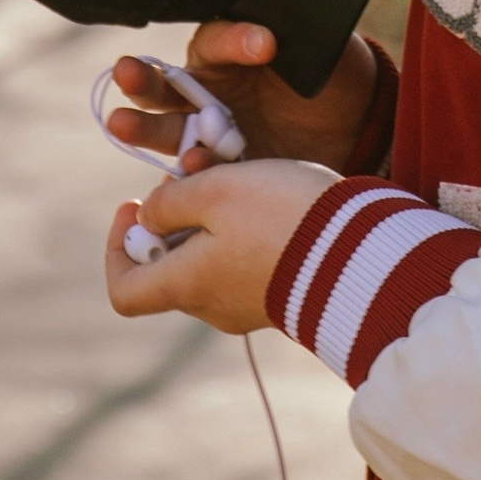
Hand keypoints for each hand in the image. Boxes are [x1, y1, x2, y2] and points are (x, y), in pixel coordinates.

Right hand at [100, 18, 380, 181]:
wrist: (356, 128)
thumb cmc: (330, 74)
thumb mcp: (318, 48)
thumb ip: (293, 35)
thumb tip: (269, 32)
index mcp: (228, 51)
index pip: (217, 40)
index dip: (234, 41)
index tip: (264, 44)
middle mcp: (209, 92)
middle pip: (165, 85)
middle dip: (142, 79)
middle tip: (125, 72)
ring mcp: (211, 134)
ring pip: (167, 131)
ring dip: (143, 128)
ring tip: (122, 125)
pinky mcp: (223, 172)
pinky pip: (195, 176)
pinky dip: (186, 177)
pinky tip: (185, 175)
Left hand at [104, 155, 339, 334]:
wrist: (364, 250)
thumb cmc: (281, 216)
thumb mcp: (214, 190)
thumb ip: (168, 203)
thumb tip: (149, 220)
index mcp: (186, 286)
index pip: (123, 291)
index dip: (116, 248)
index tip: (133, 205)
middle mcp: (213, 306)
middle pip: (170, 267)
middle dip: (175, 218)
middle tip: (197, 173)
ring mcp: (251, 305)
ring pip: (210, 260)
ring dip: (212, 219)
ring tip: (240, 175)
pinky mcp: (285, 294)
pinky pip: (249, 263)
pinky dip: (246, 231)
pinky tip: (272, 196)